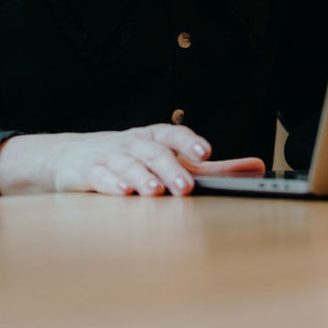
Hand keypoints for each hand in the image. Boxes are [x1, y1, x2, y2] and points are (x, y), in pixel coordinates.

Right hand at [0, 124, 264, 196]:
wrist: (69, 158)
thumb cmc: (131, 160)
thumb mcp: (172, 161)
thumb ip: (214, 170)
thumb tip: (258, 167)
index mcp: (155, 138)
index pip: (173, 134)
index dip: (189, 142)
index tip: (206, 154)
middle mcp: (133, 143)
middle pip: (153, 152)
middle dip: (170, 168)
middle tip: (186, 187)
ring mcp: (109, 156)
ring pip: (127, 164)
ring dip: (142, 177)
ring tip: (155, 192)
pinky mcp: (86, 172)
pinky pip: (98, 177)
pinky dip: (110, 183)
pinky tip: (121, 193)